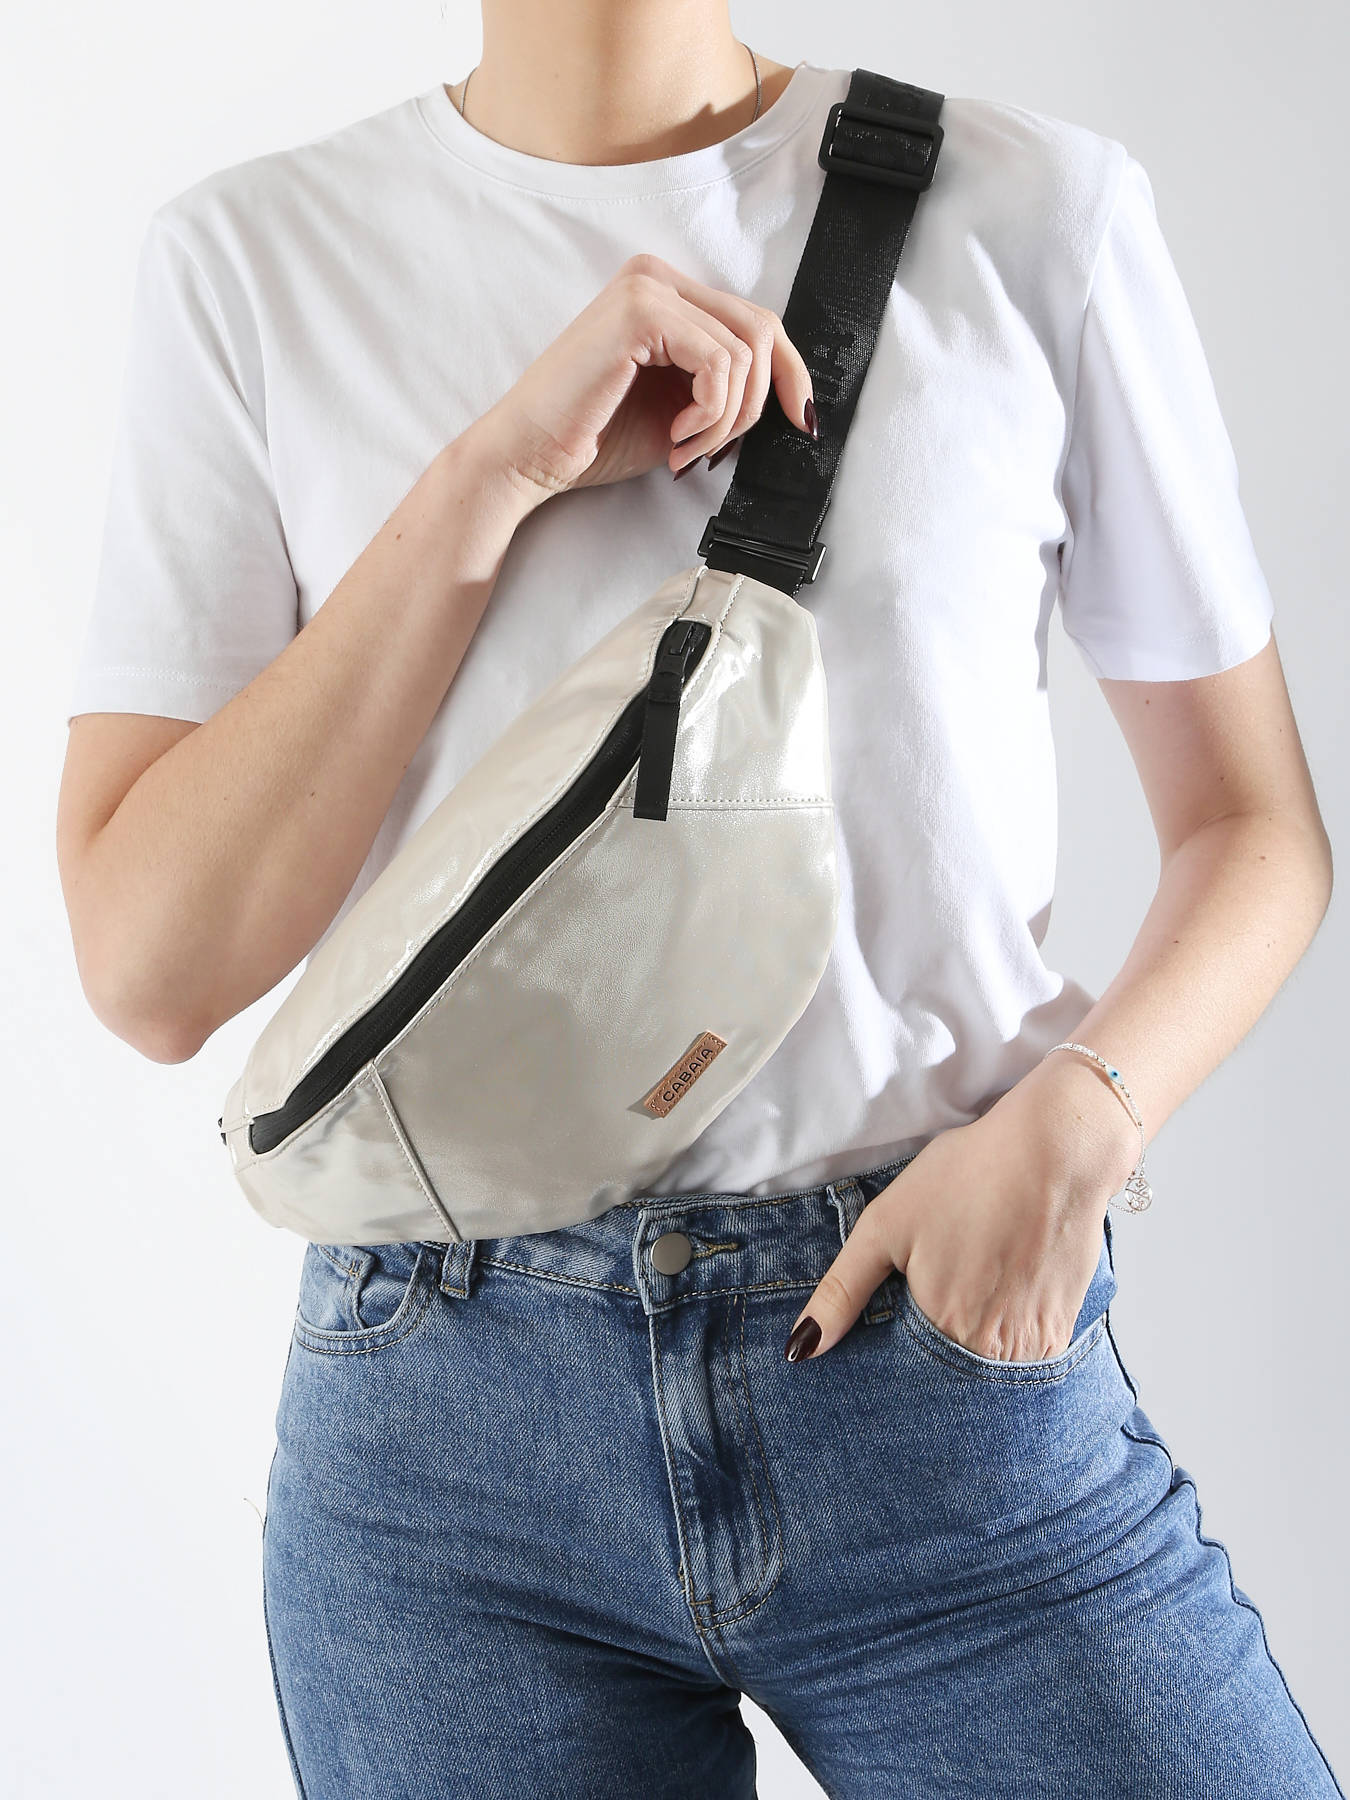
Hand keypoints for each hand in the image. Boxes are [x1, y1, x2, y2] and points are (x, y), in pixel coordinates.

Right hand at [470, 251, 815, 506]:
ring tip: (686, 447)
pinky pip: (718, 361)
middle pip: (761, 328)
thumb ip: (722, 388)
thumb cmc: (594, 437)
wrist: (531, 456)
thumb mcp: (679, 409)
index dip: (789, 373)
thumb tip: (787, 399)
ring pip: (745, 350)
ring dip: (726, 418)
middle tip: (714, 450)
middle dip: (756, 404)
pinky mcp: (640, 311)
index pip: (756, 321)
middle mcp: (657, 278)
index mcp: (666, 295)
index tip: (800, 422)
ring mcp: (647, 288)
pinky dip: (710, 411)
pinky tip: (676, 433)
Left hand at [784, 1059, 1139, 1362]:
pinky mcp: (1061, 1332)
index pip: (903, 1383)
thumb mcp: (886, 1225)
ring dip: (967, 1357)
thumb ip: (842, 1291)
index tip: (890, 1339)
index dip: (891, 1368)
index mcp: (942, 1330)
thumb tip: (800, 1349)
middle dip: (928, 1366)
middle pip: (945, 1385)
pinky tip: (997, 1293)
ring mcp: (1032, 1347)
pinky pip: (1021, 1359)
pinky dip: (1002, 1340)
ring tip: (967, 1294)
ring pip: (985, 1375)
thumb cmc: (969, 1177)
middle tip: (935, 1300)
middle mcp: (991, 1353)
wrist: (1057, 1152)